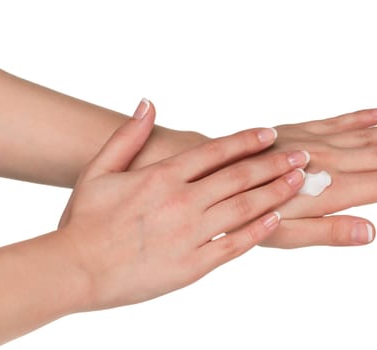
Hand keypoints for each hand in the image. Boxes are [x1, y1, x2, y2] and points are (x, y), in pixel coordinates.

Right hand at [57, 99, 307, 309]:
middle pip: (239, 177)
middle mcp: (182, 201)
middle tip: (302, 157)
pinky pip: (234, 245)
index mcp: (162, 176)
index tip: (271, 135)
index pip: (215, 151)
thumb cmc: (84, 220)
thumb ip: (127, 136)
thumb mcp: (99, 169)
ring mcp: (191, 233)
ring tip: (299, 181)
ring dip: (276, 192)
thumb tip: (148, 103)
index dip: (247, 141)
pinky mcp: (193, 265)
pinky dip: (258, 230)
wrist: (75, 269)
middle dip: (274, 164)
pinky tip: (277, 219)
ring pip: (244, 207)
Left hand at [258, 107, 376, 247]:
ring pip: (366, 135)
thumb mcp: (285, 235)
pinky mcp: (299, 130)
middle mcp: (327, 162)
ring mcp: (313, 142)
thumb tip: (370, 232)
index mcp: (328, 191)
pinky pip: (337, 120)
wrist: (214, 173)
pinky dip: (361, 117)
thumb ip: (328, 231)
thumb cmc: (245, 211)